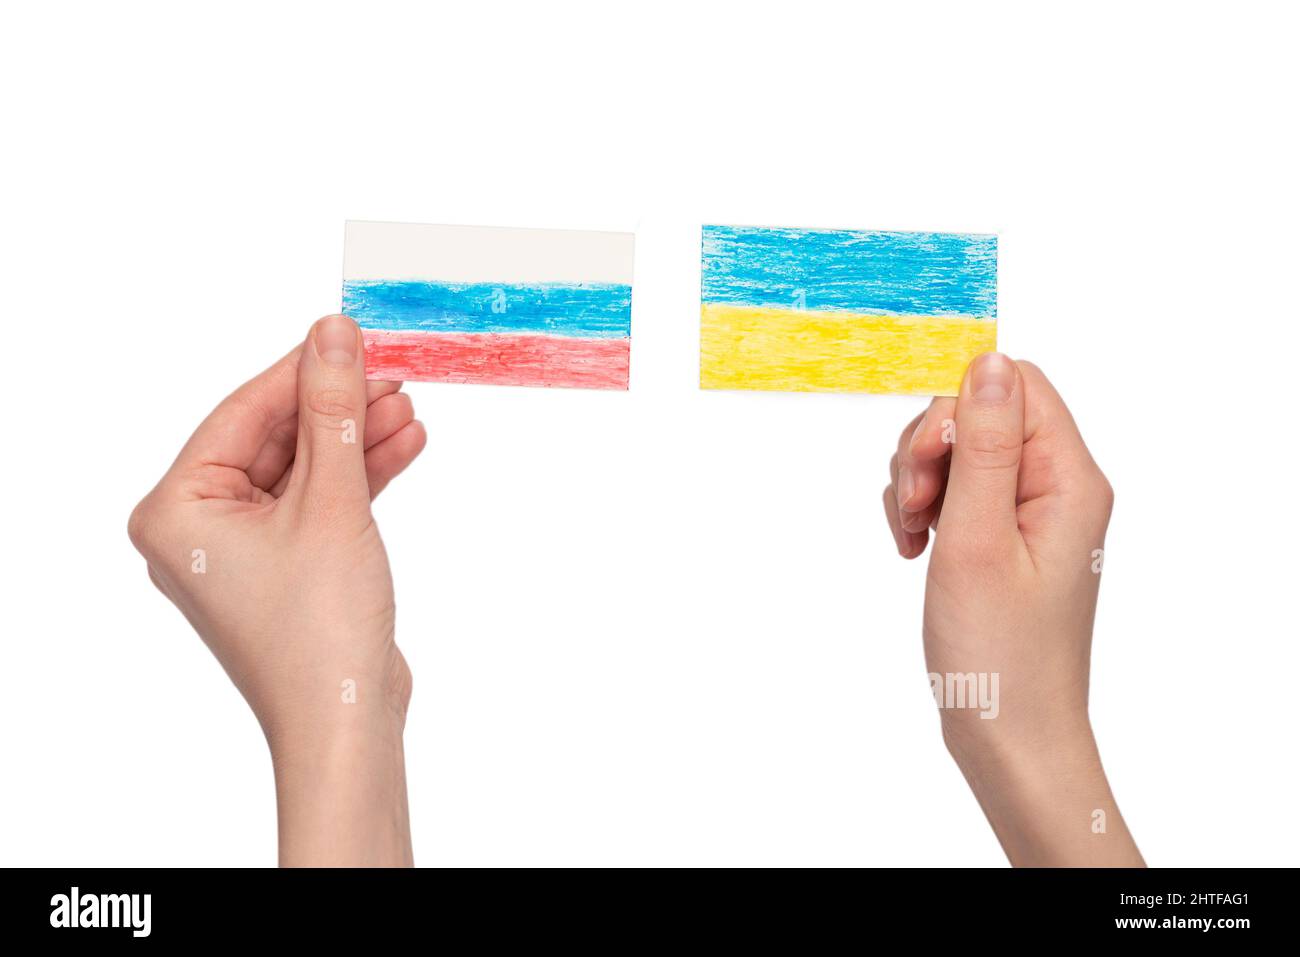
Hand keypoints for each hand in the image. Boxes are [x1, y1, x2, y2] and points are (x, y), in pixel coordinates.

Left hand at [128, 315, 426, 865]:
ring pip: (302, 470)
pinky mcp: (283, 568)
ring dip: (356, 440)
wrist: (346, 722)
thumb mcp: (332, 501)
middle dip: (338, 408)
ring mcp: (241, 551)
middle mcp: (197, 528)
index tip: (351, 335)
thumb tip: (334, 334)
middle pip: (275, 439)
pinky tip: (404, 446)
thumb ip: (332, 411)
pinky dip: (359, 478)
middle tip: (391, 372)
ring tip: (408, 409)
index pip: (243, 413)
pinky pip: (317, 503)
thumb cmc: (319, 629)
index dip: (302, 371)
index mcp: (177, 509)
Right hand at [884, 352, 1142, 865]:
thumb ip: (983, 444)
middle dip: (928, 449)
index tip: (926, 465)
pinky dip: (922, 509)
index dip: (956, 409)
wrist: (1009, 736)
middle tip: (914, 510)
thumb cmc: (998, 652)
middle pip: (981, 413)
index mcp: (1069, 479)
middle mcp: (1057, 487)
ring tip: (913, 537)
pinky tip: (913, 548)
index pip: (1015, 386)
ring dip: (918, 482)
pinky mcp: (1003, 538)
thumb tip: (989, 358)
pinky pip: (954, 490)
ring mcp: (1029, 514)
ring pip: (958, 451)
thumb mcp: (978, 539)